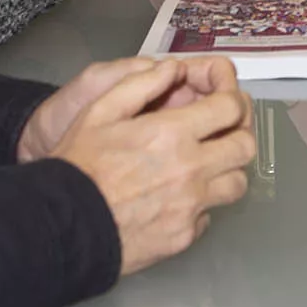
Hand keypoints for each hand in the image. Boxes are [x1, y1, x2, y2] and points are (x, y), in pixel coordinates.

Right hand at [41, 57, 258, 276]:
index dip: (234, 100)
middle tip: (222, 132)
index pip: (231, 108)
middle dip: (239, 134)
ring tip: (205, 165)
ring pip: (237, 184)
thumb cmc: (77, 166)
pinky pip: (209, 215)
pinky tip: (180, 197)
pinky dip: (202, 204)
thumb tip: (173, 69)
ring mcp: (190, 207)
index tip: (224, 101)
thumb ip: (140, 84)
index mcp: (172, 133)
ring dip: (227, 170)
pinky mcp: (183, 237)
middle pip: (245, 147)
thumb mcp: (100, 111)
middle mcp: (190, 170)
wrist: (61, 226)